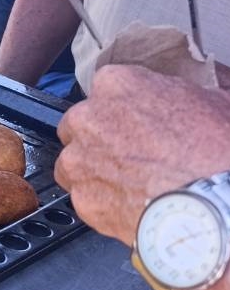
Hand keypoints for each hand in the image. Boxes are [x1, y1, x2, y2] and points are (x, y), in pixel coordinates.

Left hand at [55, 65, 229, 245]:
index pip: (107, 90)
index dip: (124, 110)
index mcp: (117, 84)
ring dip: (94, 169)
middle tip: (132, 154)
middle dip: (100, 138)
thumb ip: (182, 89)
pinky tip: (129, 205)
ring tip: (128, 182)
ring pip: (74, 161)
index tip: (138, 123)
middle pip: (81, 124)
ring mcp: (80, 160)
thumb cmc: (218, 151)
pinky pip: (84, 197)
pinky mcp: (83, 199)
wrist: (216, 205)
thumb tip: (187, 90)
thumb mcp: (214, 98)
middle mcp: (88, 118)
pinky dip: (101, 202)